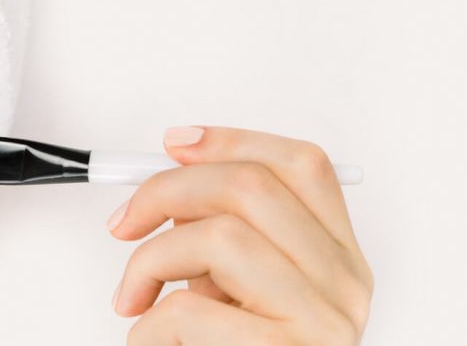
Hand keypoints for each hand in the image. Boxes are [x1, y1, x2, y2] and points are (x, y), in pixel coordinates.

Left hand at [106, 126, 372, 345]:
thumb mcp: (240, 287)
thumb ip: (222, 233)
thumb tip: (171, 176)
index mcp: (336, 255)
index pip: (300, 165)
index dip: (232, 140)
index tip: (174, 143)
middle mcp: (343, 283)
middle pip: (252, 187)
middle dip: (165, 191)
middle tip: (124, 221)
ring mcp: (321, 323)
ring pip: (218, 237)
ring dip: (149, 261)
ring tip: (134, 296)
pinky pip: (188, 311)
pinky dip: (147, 323)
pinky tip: (150, 338)